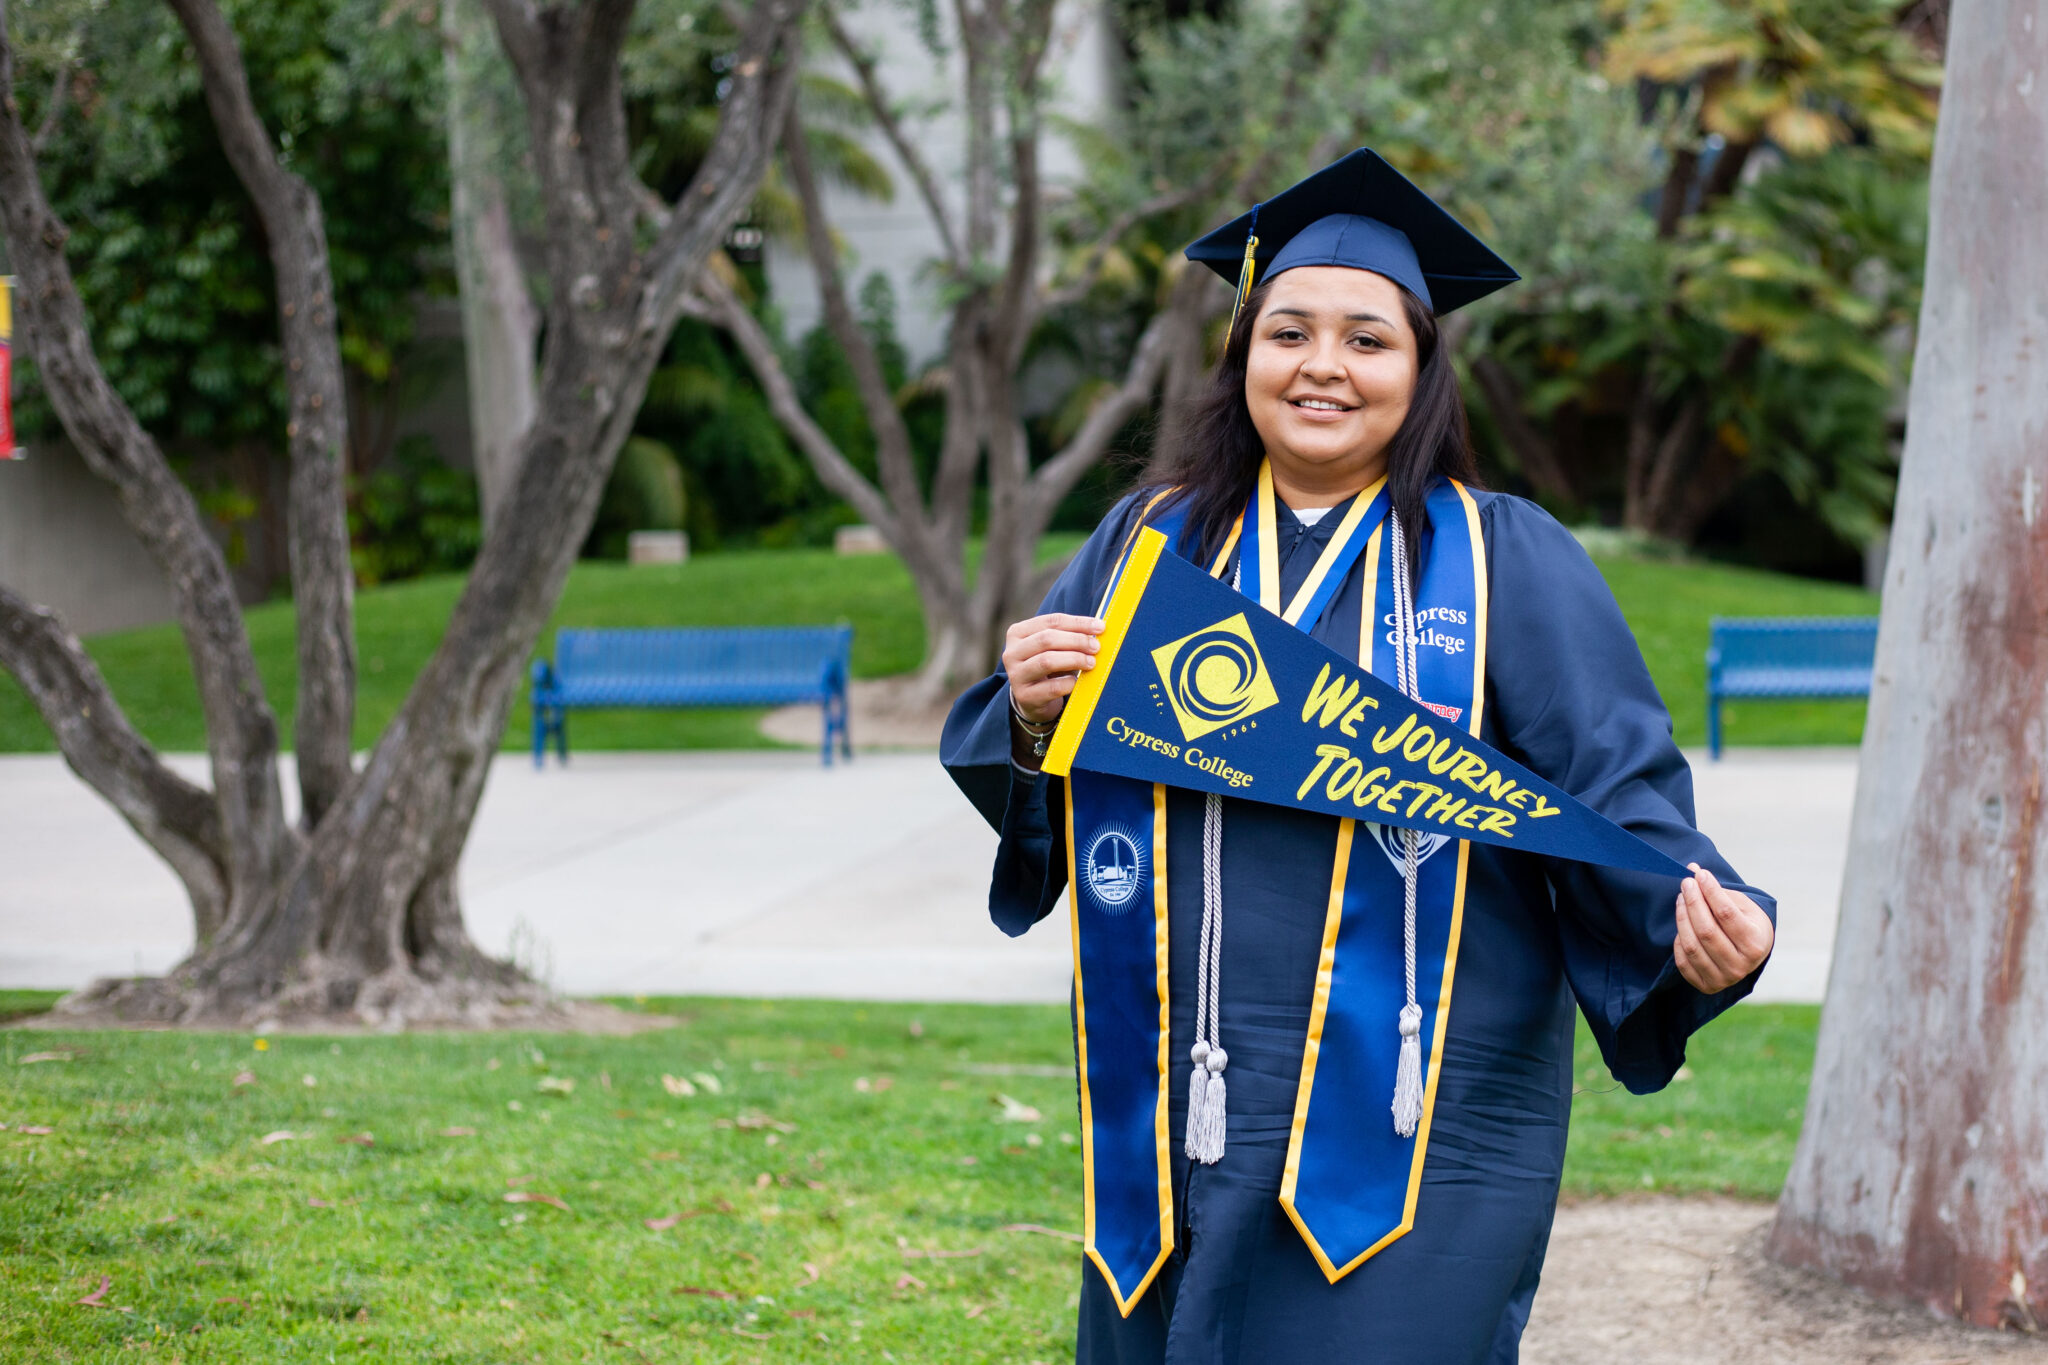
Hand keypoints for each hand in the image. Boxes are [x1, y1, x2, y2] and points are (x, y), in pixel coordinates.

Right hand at [1003, 612, 1104, 724]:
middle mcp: (1012, 652)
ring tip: (1091, 663)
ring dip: (1074, 659)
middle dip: (1077, 641)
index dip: (1078, 622)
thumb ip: (1069, 635)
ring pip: (1047, 661)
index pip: (1051, 621)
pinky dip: (1069, 683)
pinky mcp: (1024, 696)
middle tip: (1096, 648)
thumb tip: (1098, 628)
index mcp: (1018, 633)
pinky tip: (1077, 682)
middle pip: (1047, 639)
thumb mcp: (1053, 648)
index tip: (1100, 627)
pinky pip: (1052, 687)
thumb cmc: (1047, 667)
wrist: (1032, 699)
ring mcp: (1016, 675)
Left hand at [1673, 863, 1773, 993]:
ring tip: (1681, 899)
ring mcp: (1724, 979)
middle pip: (1706, 930)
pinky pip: (1683, 961)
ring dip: (1682, 917)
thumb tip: (1692, 868)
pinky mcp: (1707, 986)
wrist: (1751, 953)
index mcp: (1756, 944)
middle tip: (1685, 883)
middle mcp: (1742, 966)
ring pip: (1692, 945)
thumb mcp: (1741, 905)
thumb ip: (1718, 889)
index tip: (1699, 874)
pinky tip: (1683, 925)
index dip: (1710, 892)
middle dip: (1692, 902)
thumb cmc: (1746, 923)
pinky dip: (1679, 941)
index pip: (1726, 914)